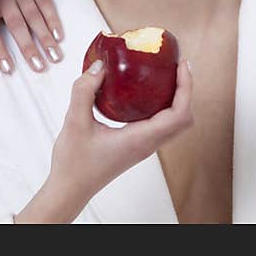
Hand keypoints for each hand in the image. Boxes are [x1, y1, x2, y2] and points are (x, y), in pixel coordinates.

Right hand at [15, 59, 193, 222]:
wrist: (70, 188)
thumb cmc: (73, 163)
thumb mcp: (74, 122)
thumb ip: (85, 91)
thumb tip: (99, 67)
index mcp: (140, 139)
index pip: (178, 114)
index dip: (186, 87)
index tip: (181, 66)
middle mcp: (147, 144)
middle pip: (183, 119)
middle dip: (185, 91)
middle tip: (177, 68)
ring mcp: (143, 147)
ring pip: (173, 124)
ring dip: (176, 100)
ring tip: (166, 77)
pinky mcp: (136, 146)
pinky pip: (159, 125)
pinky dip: (162, 107)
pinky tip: (144, 93)